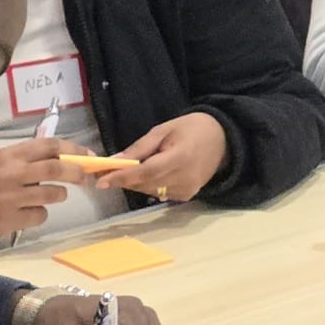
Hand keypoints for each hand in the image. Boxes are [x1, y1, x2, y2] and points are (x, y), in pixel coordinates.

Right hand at [0, 138, 85, 240]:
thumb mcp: (4, 162)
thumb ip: (31, 157)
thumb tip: (70, 157)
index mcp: (10, 154)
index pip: (50, 145)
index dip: (74, 150)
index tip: (88, 156)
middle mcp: (10, 173)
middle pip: (56, 169)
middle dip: (77, 173)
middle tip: (84, 178)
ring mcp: (10, 197)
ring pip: (54, 194)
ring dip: (60, 195)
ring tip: (52, 195)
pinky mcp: (11, 219)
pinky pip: (41, 215)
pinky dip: (41, 214)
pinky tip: (28, 212)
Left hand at [106, 112, 229, 203]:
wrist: (223, 140)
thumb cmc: (192, 128)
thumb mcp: (165, 129)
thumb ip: (140, 147)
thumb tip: (115, 161)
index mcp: (180, 157)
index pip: (146, 172)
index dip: (122, 177)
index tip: (101, 181)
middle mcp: (184, 178)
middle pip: (145, 184)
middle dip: (123, 179)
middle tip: (105, 172)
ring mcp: (187, 190)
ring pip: (150, 191)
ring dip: (135, 183)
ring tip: (125, 172)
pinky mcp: (188, 196)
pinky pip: (160, 194)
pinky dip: (149, 186)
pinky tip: (149, 175)